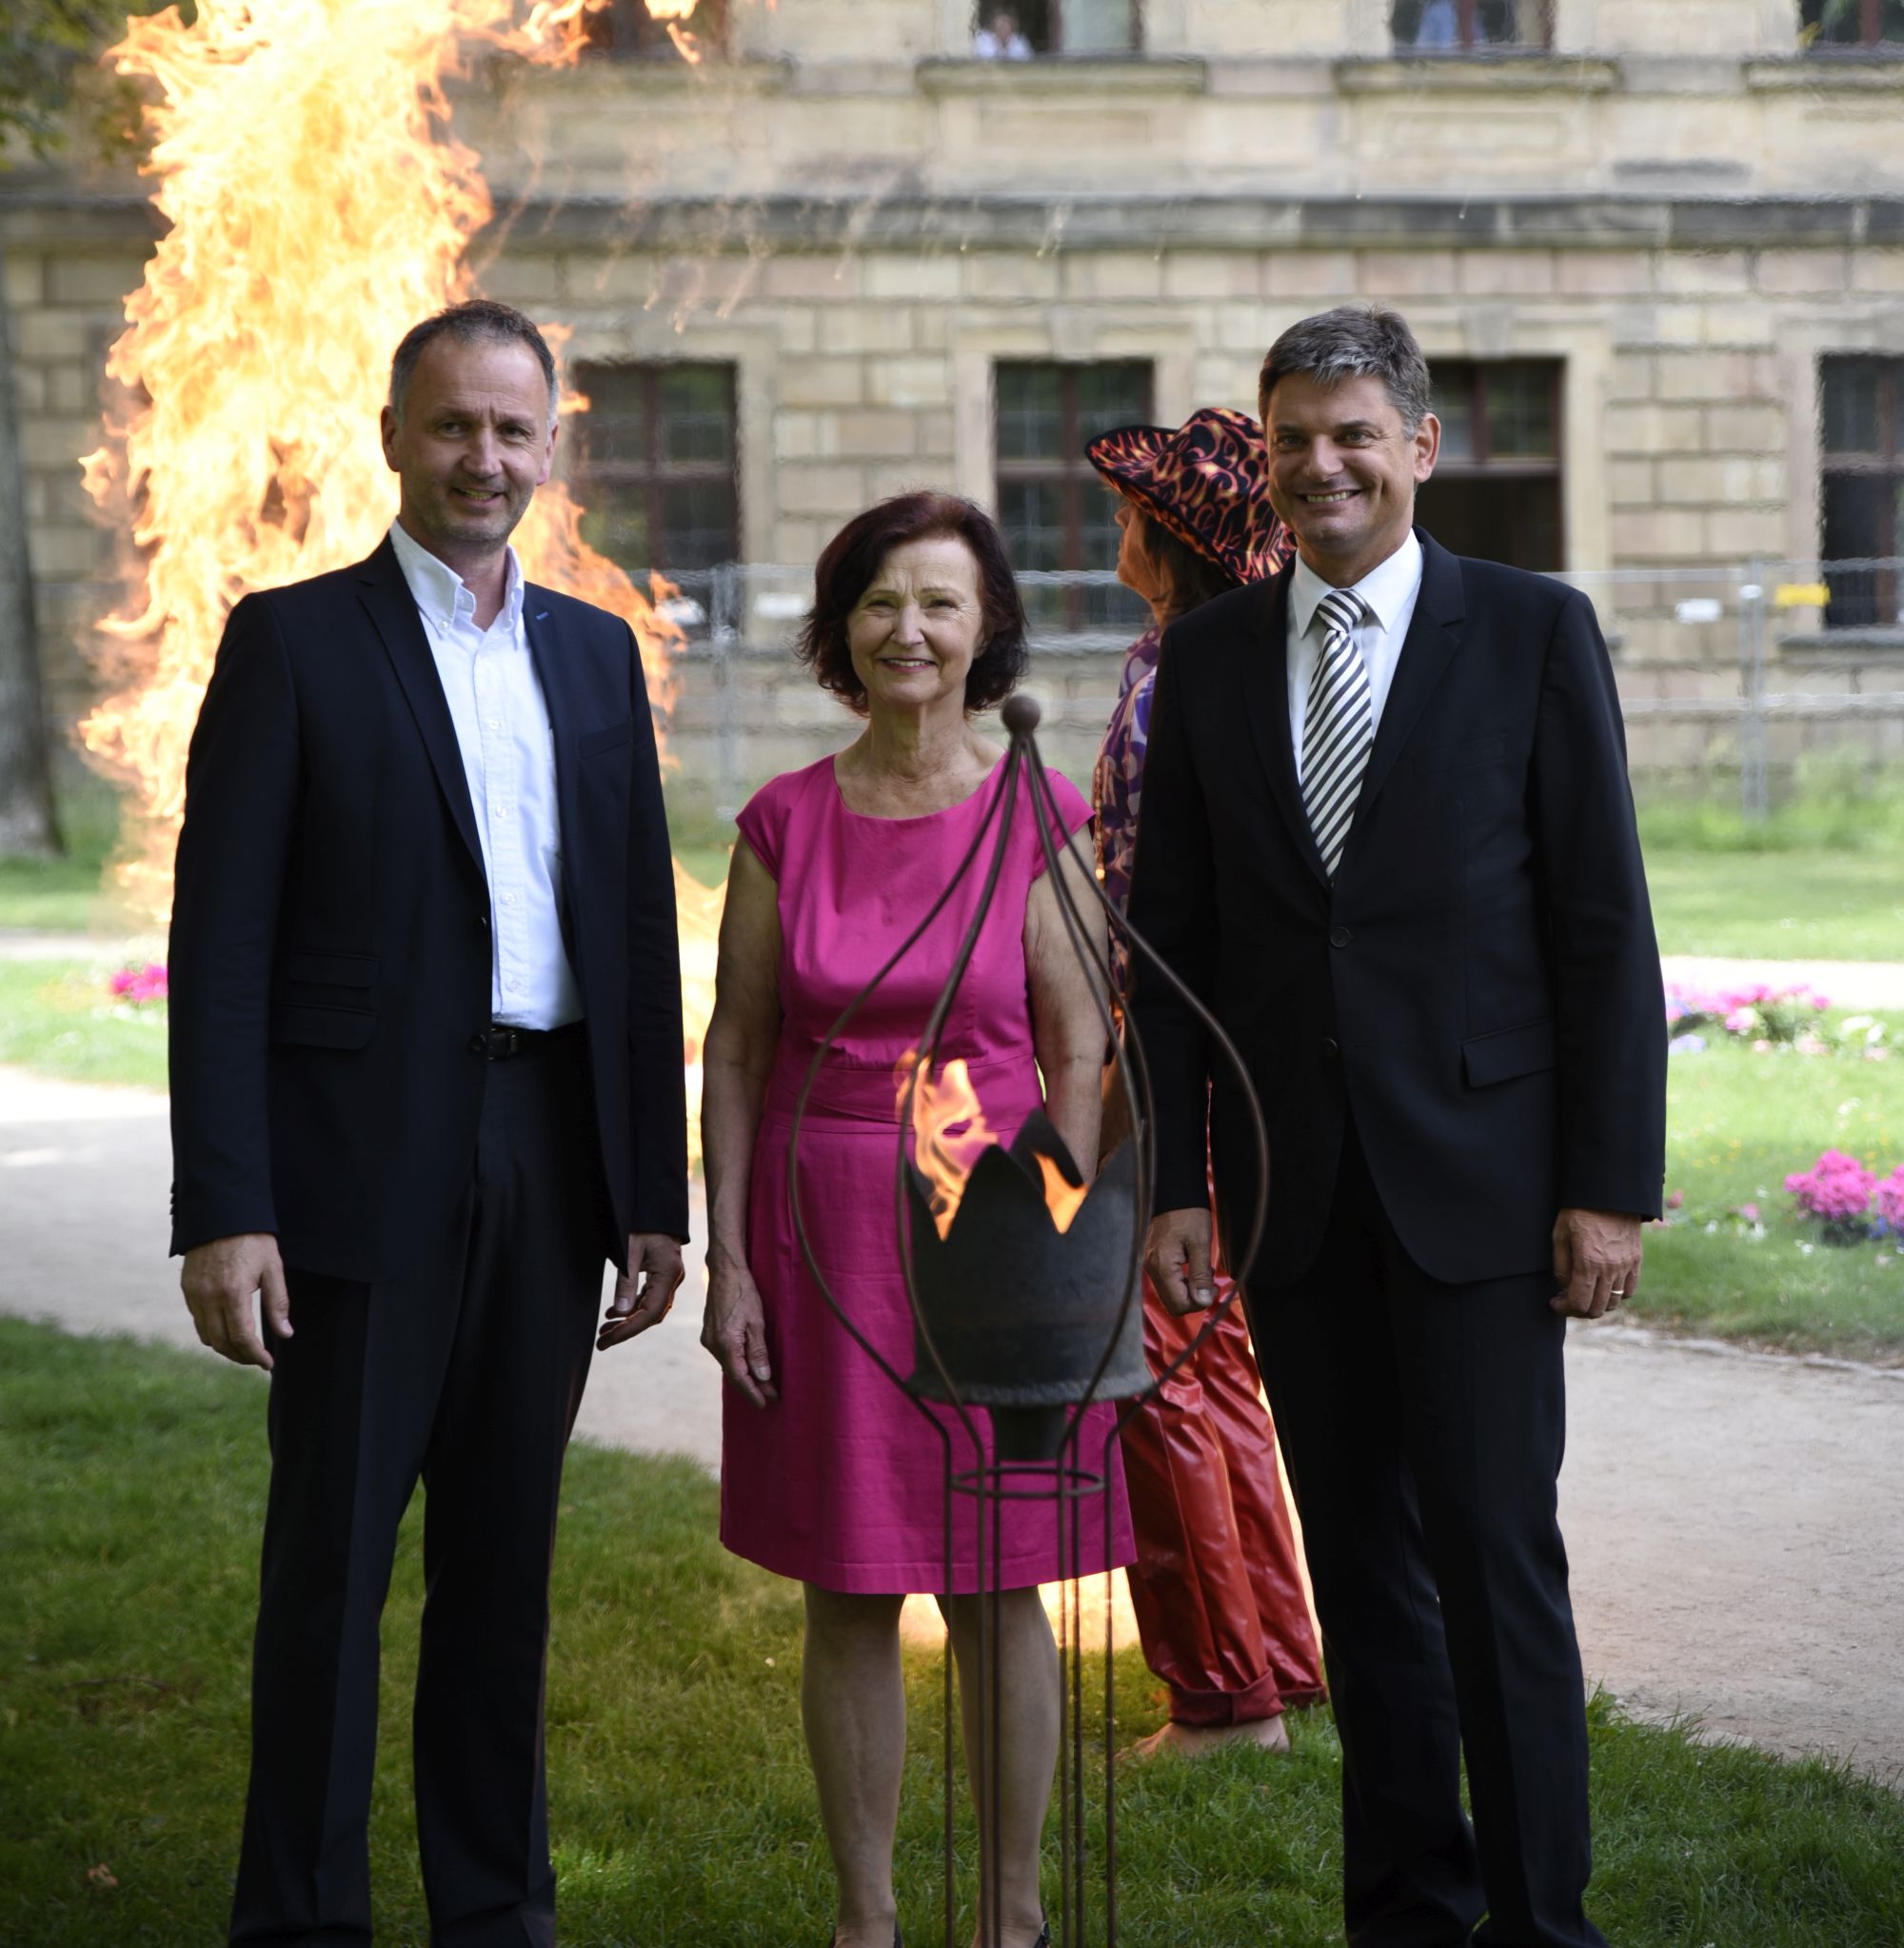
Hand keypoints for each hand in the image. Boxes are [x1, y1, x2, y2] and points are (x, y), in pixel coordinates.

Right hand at [181, 1233, 289, 1369]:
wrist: (222, 1213)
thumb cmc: (253, 1239)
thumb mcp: (273, 1268)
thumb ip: (278, 1303)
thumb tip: (285, 1334)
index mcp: (233, 1293)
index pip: (242, 1338)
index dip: (255, 1356)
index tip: (268, 1363)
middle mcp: (209, 1297)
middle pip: (221, 1343)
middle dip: (241, 1357)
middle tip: (257, 1360)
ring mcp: (194, 1293)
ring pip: (206, 1336)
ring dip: (225, 1348)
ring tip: (244, 1349)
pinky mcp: (187, 1288)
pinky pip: (197, 1320)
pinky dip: (211, 1332)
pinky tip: (227, 1330)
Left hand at [597, 1231, 685, 1350]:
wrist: (656, 1208)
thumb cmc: (643, 1225)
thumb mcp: (629, 1250)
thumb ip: (626, 1283)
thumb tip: (619, 1314)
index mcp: (668, 1274)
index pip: (650, 1313)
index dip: (628, 1330)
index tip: (607, 1340)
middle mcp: (673, 1280)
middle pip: (651, 1316)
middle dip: (626, 1330)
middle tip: (601, 1341)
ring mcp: (670, 1279)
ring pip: (650, 1309)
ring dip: (628, 1321)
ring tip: (604, 1331)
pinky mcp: (663, 1276)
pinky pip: (649, 1299)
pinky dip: (632, 1309)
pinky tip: (613, 1313)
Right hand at [700, 1251, 776, 1407]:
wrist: (724, 1270)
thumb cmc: (743, 1292)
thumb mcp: (756, 1321)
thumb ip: (758, 1351)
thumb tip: (763, 1377)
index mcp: (725, 1344)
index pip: (739, 1377)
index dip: (753, 1393)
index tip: (766, 1403)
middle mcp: (712, 1344)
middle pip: (733, 1373)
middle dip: (752, 1387)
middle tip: (771, 1396)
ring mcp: (709, 1339)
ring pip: (728, 1365)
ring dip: (745, 1375)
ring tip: (764, 1385)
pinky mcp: (710, 1333)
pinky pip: (724, 1355)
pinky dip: (737, 1364)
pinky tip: (748, 1366)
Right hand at [1145, 1207, 1214, 1316]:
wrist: (1175, 1195)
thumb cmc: (1189, 1214)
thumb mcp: (1200, 1243)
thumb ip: (1200, 1274)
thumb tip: (1202, 1300)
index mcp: (1162, 1265)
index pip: (1178, 1305)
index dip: (1198, 1303)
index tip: (1212, 1288)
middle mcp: (1151, 1268)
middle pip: (1172, 1304)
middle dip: (1194, 1299)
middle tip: (1209, 1283)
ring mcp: (1150, 1265)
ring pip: (1170, 1295)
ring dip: (1189, 1290)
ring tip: (1203, 1272)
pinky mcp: (1153, 1260)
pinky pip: (1167, 1283)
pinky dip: (1182, 1282)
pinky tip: (1193, 1268)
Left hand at [1550, 1207, 1643, 1318]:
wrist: (1609, 1193)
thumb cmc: (1578, 1211)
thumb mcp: (1559, 1235)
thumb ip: (1561, 1266)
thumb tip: (1564, 1288)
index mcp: (1588, 1263)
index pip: (1578, 1303)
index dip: (1564, 1309)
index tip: (1554, 1302)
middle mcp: (1610, 1269)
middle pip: (1597, 1309)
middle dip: (1578, 1310)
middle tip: (1567, 1299)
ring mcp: (1626, 1266)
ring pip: (1613, 1302)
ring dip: (1597, 1304)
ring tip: (1585, 1292)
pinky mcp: (1636, 1260)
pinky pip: (1629, 1290)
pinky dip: (1616, 1295)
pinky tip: (1603, 1286)